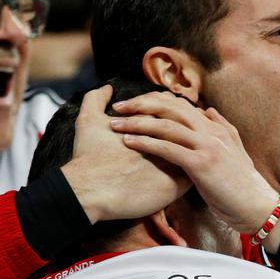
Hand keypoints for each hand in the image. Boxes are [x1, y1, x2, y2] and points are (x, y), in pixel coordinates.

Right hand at [62, 86, 189, 223]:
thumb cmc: (88, 157)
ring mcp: (173, 162)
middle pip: (187, 133)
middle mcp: (166, 140)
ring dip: (190, 157)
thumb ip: (96, 99)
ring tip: (185, 161)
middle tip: (182, 144)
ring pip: (191, 156)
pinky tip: (186, 180)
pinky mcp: (175, 186)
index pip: (171, 113)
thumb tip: (108, 88)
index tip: (167, 125)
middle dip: (187, 136)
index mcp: (151, 123)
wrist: (91, 190)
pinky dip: (189, 178)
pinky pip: (191, 181)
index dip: (170, 117)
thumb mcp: (87, 121)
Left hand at [108, 91, 279, 234]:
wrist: (257, 207)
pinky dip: (146, 143)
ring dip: (137, 123)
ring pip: (166, 125)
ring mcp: (207, 145)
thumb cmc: (242, 186)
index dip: (154, 101)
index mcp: (216, 127)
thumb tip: (210, 111)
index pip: (180, 104)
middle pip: (170, 107)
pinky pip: (167, 148)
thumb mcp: (235, 151)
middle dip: (140, 104)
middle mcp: (211, 130)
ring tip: (115, 124)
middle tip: (118, 108)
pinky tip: (129, 143)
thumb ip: (222, 129)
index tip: (135, 104)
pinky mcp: (201, 163)